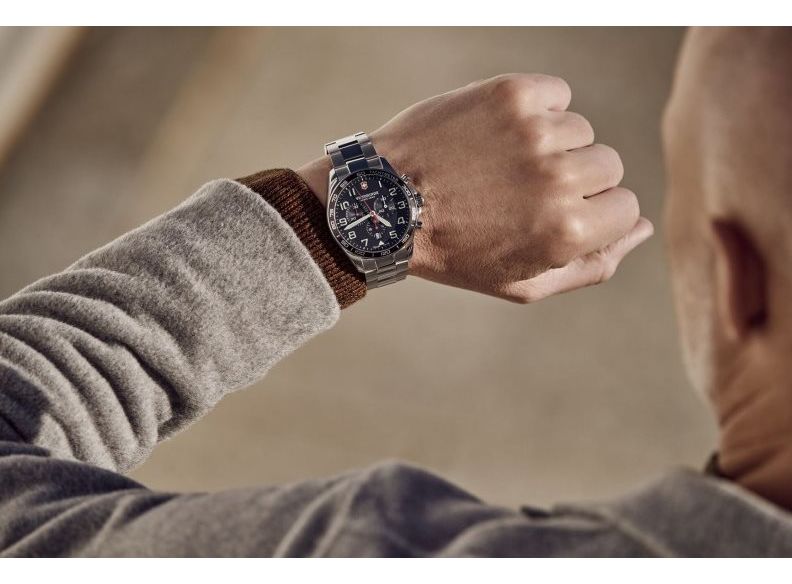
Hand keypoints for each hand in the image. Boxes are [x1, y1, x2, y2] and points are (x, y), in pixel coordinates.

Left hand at [298, 73, 652, 302]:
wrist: (383, 203)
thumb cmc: (452, 251)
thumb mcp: (520, 284)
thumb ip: (591, 266)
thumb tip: (643, 229)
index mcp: (567, 231)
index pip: (625, 207)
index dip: (590, 213)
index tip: (551, 213)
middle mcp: (559, 178)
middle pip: (609, 165)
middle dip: (574, 179)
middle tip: (519, 190)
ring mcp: (536, 130)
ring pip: (580, 130)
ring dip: (550, 145)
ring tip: (498, 164)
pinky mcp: (511, 93)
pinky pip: (557, 94)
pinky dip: (536, 109)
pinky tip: (496, 134)